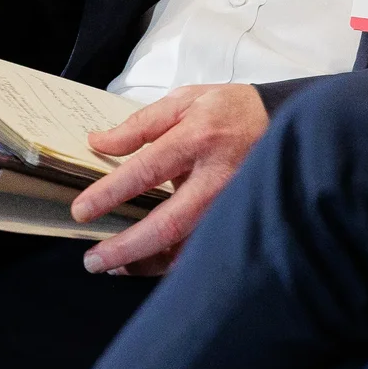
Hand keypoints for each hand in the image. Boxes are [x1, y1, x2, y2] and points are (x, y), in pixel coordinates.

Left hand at [71, 83, 267, 273]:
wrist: (285, 125)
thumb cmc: (229, 112)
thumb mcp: (185, 101)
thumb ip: (140, 124)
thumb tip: (99, 142)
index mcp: (199, 138)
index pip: (147, 170)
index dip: (111, 192)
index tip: (82, 210)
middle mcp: (216, 177)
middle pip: (168, 224)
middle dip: (126, 247)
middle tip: (92, 260)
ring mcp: (230, 206)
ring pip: (186, 248)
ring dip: (145, 263)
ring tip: (112, 267)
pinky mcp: (238, 222)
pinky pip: (202, 252)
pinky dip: (171, 264)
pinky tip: (145, 264)